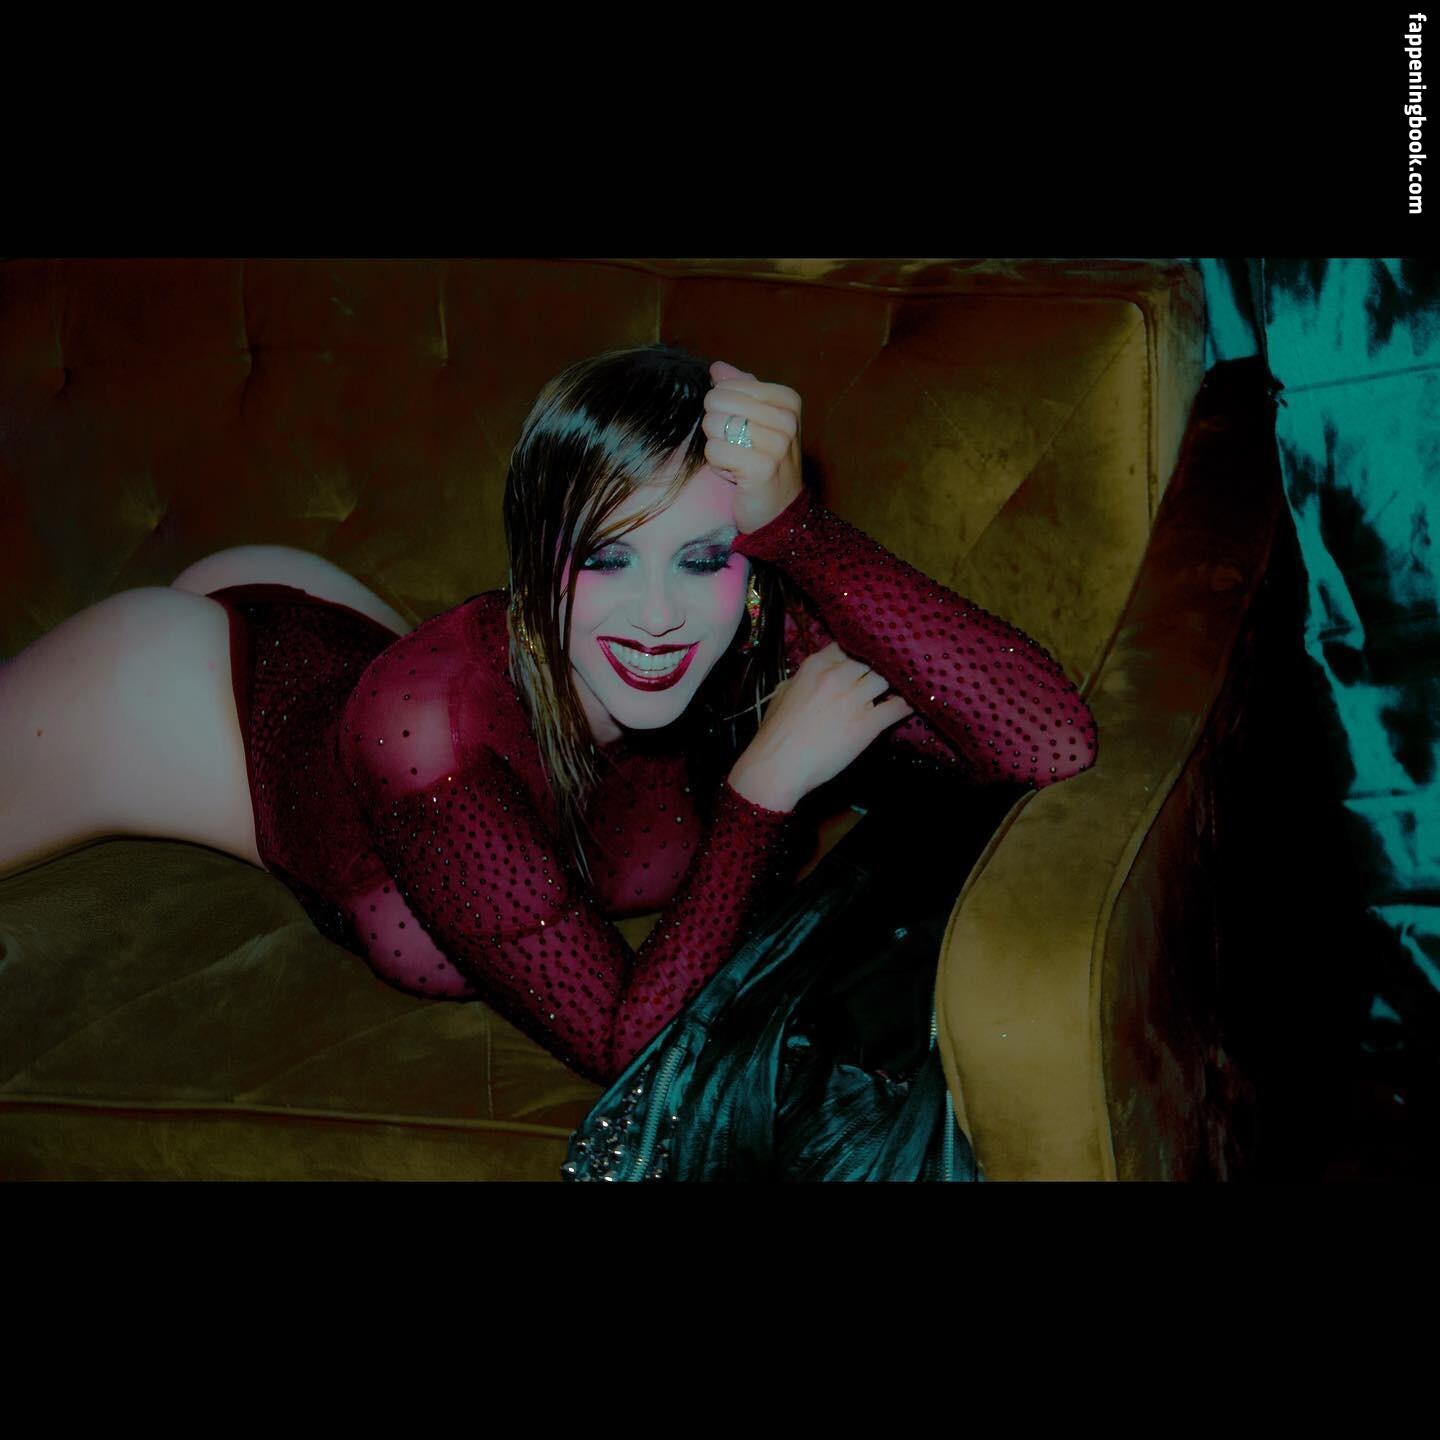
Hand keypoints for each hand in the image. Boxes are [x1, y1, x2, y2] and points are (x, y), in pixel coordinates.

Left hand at [702, 360, 803, 533]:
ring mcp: (777, 444)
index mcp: (788, 400)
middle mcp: (787, 419)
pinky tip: (735, 474)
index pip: (727, 385)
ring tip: (737, 460)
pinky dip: (717, 465)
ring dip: (717, 447)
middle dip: (717, 427)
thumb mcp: (758, 419)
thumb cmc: (765, 461)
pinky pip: (714, 451)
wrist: (779, 509)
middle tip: (736, 447)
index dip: (723, 408)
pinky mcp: (762, 468)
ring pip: (714, 426)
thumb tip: (717, 368)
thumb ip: (739, 390)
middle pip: (717, 402)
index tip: (744, 430)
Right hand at [727, 642, 913, 811]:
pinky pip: (897, 707)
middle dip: (879, 666)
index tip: (866, 657)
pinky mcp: (868, 723)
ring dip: (895, 683)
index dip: (860, 650)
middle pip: (871, 659)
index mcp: (816, 665)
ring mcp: (854, 698)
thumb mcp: (783, 693)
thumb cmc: (774, 733)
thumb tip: (813, 676)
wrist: (777, 765)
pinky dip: (906, 704)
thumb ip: (803, 679)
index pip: (848, 645)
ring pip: (887, 678)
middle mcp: (838, 676)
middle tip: (888, 671)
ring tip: (901, 687)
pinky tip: (912, 704)